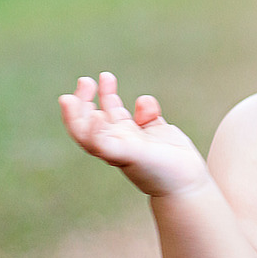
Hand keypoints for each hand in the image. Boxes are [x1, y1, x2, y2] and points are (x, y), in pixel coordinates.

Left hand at [58, 72, 207, 196]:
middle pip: (94, 117)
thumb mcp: (131, 155)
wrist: (187, 182)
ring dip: (108, 93)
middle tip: (85, 80)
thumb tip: (91, 118)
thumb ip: (109, 140)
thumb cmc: (156, 172)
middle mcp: (118, 141)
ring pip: (116, 110)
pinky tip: (148, 107)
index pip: (81, 130)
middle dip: (85, 98)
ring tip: (105, 76)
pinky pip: (145, 112)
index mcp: (107, 148)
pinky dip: (145, 104)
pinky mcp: (156, 130)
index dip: (72, 114)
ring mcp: (137, 135)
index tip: (70, 98)